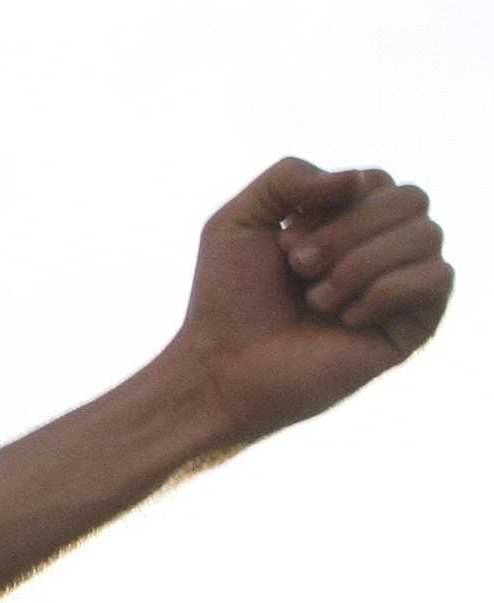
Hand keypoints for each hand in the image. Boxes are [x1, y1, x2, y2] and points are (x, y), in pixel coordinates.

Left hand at [162, 158, 450, 442]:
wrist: (222, 371)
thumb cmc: (229, 300)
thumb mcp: (239, 220)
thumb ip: (289, 175)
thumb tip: (358, 180)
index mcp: (350, 223)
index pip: (376, 181)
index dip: (330, 203)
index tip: (284, 242)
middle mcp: (384, 250)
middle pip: (410, 199)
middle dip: (348, 229)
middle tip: (299, 267)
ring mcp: (403, 288)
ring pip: (427, 234)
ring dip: (359, 263)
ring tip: (315, 299)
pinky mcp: (414, 327)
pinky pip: (437, 278)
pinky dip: (385, 291)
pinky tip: (346, 318)